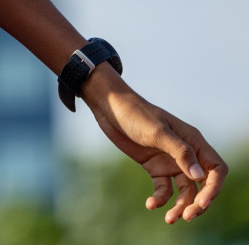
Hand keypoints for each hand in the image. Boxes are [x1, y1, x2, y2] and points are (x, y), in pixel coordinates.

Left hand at [83, 66, 228, 223]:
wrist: (110, 108)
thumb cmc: (136, 114)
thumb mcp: (157, 132)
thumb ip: (179, 152)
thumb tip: (199, 176)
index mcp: (194, 142)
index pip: (216, 170)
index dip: (214, 188)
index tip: (202, 202)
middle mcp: (186, 154)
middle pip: (202, 185)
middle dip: (197, 203)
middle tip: (186, 217)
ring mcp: (170, 161)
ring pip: (184, 190)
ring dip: (179, 205)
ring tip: (169, 218)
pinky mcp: (154, 167)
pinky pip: (163, 188)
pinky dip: (160, 198)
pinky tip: (150, 205)